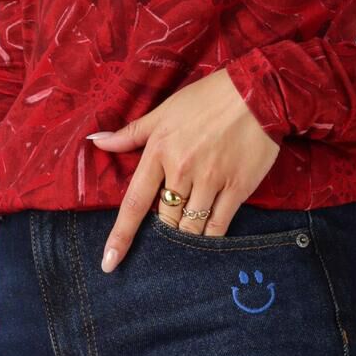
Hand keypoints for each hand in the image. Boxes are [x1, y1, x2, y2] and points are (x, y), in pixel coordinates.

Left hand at [90, 68, 282, 267]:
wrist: (258, 92)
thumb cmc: (208, 98)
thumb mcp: (165, 111)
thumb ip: (131, 133)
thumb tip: (97, 143)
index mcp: (159, 152)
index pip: (134, 203)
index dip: (120, 236)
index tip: (109, 263)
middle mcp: (182, 171)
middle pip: (165, 219)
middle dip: (164, 229)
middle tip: (168, 228)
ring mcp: (211, 181)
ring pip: (190, 227)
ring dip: (186, 235)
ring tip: (187, 233)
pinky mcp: (237, 188)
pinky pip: (219, 226)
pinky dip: (211, 238)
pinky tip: (208, 241)